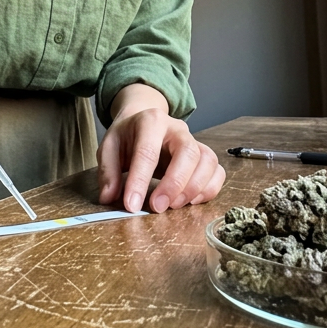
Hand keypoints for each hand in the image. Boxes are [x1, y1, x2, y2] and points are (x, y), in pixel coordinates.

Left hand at [97, 84, 226, 212]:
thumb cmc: (127, 136)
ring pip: (208, 161)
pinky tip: (191, 201)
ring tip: (173, 206)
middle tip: (158, 207)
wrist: (143, 120)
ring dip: (194, 188)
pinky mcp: (204, 156)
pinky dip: (208, 190)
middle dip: (174, 184)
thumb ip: (108, 171)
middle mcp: (178, 129)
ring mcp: (195, 141)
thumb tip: (109, 197)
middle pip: (188, 152)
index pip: (148, 151)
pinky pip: (217, 172)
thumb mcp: (109, 146)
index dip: (140, 180)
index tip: (132, 205)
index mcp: (151, 121)